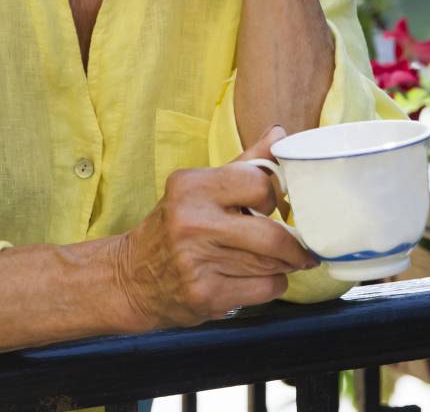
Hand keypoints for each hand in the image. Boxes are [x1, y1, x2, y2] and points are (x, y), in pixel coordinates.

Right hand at [111, 126, 314, 329]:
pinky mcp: (206, 296)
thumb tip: (280, 134)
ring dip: (283, 265)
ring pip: (273, 265)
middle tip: (299, 247)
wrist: (130, 278)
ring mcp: (198, 262)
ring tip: (276, 262)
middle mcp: (192, 223)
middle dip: (293, 244)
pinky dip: (271, 285)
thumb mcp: (200, 188)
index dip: (274, 198)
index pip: (259, 184)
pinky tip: (253, 279)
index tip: (275, 208)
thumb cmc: (173, 227)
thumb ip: (245, 163)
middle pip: (272, 234)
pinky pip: (265, 288)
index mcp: (191, 187)